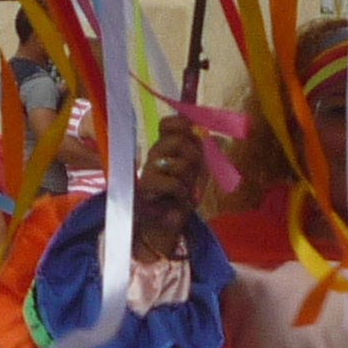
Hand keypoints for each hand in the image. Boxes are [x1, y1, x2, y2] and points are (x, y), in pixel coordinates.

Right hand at [134, 115, 203, 261]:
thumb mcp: (196, 169)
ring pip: (179, 164)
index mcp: (165, 146)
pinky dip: (183, 195)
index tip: (194, 135)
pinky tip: (180, 201)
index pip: (167, 124)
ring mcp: (148, 169)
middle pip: (179, 141)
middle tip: (194, 174)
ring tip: (186, 191)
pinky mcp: (146, 187)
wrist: (166, 224)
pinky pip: (174, 184)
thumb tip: (202, 129)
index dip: (182, 124)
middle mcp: (155, 154)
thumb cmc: (182, 196)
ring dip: (189, 180)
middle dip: (195, 159)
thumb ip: (199, 149)